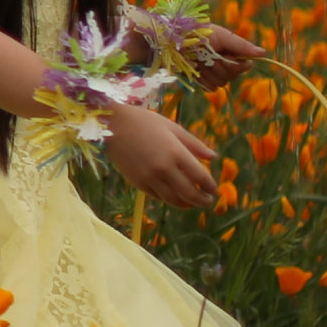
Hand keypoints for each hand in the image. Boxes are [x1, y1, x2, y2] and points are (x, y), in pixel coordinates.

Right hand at [102, 102, 221, 209]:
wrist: (112, 125)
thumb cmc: (145, 122)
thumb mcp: (173, 128)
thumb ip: (194, 144)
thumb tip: (213, 157)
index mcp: (176, 152)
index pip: (200, 176)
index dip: (210, 186)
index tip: (214, 189)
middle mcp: (164, 168)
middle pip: (189, 193)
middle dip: (202, 200)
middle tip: (208, 201)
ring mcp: (150, 177)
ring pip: (173, 199)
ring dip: (187, 205)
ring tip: (193, 204)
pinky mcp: (137, 182)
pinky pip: (157, 196)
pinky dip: (169, 199)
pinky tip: (175, 197)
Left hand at [194, 24, 263, 92]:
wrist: (173, 40)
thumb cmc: (198, 33)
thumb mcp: (222, 36)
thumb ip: (241, 45)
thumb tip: (262, 53)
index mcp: (231, 51)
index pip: (245, 65)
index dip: (236, 64)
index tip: (226, 56)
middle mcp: (224, 63)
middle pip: (233, 76)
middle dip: (221, 66)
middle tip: (209, 56)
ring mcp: (213, 73)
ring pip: (222, 83)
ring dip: (210, 72)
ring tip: (200, 61)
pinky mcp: (202, 81)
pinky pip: (211, 88)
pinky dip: (203, 79)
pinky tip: (196, 69)